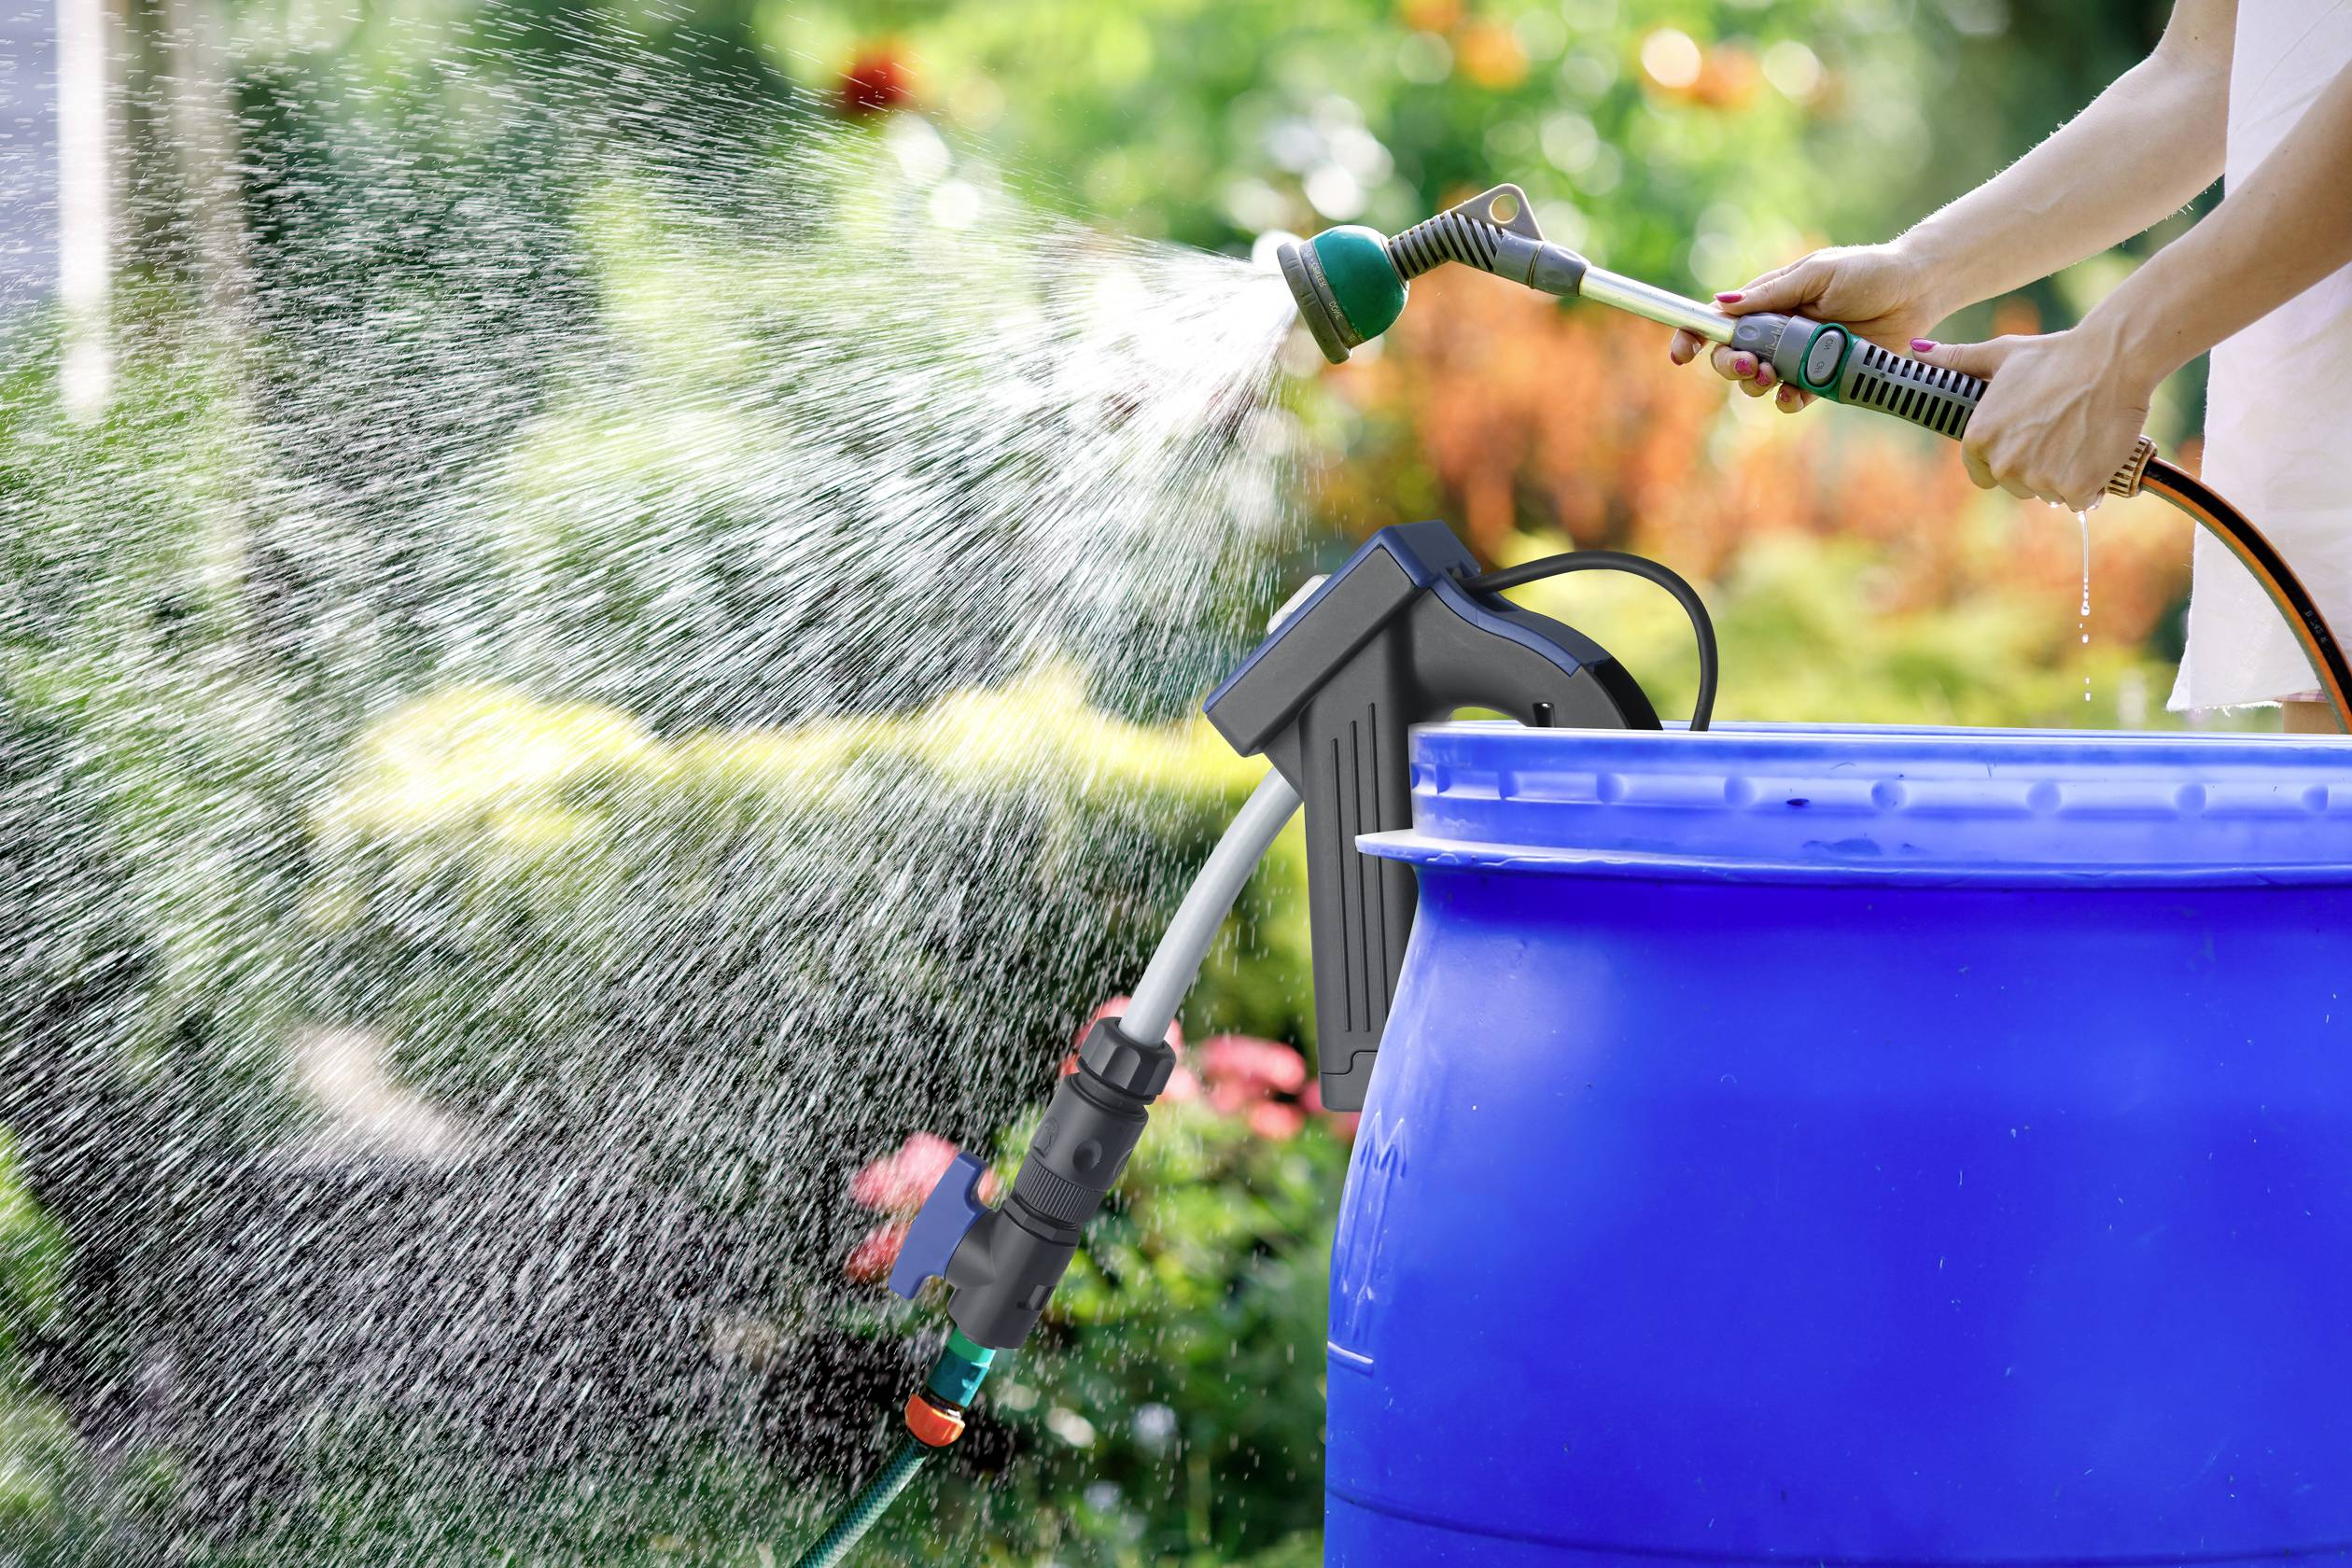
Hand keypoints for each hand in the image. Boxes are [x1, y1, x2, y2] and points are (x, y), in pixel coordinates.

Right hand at [1668, 243, 1948, 411]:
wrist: (1917, 290)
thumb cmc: (1868, 271)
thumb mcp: (1817, 273)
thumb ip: (1771, 293)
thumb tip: (1722, 305)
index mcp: (1767, 302)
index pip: (1717, 320)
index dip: (1692, 336)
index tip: (1682, 354)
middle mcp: (1776, 332)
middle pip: (1730, 357)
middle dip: (1729, 365)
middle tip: (1749, 364)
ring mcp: (1797, 357)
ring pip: (1757, 382)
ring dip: (1755, 384)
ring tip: (1773, 376)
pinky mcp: (1822, 379)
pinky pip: (1792, 398)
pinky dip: (1786, 400)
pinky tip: (1794, 393)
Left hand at [1912, 328, 2152, 509]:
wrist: (2112, 359)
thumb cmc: (2055, 354)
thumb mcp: (2000, 353)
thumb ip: (1958, 360)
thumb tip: (1916, 349)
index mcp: (1979, 438)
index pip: (1982, 473)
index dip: (2005, 459)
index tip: (2025, 442)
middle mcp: (2003, 463)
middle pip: (2016, 484)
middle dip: (2036, 467)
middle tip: (2060, 432)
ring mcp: (2039, 478)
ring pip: (2048, 492)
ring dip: (2064, 475)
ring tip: (2079, 436)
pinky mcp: (2074, 487)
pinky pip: (2079, 499)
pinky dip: (2090, 484)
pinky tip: (2097, 452)